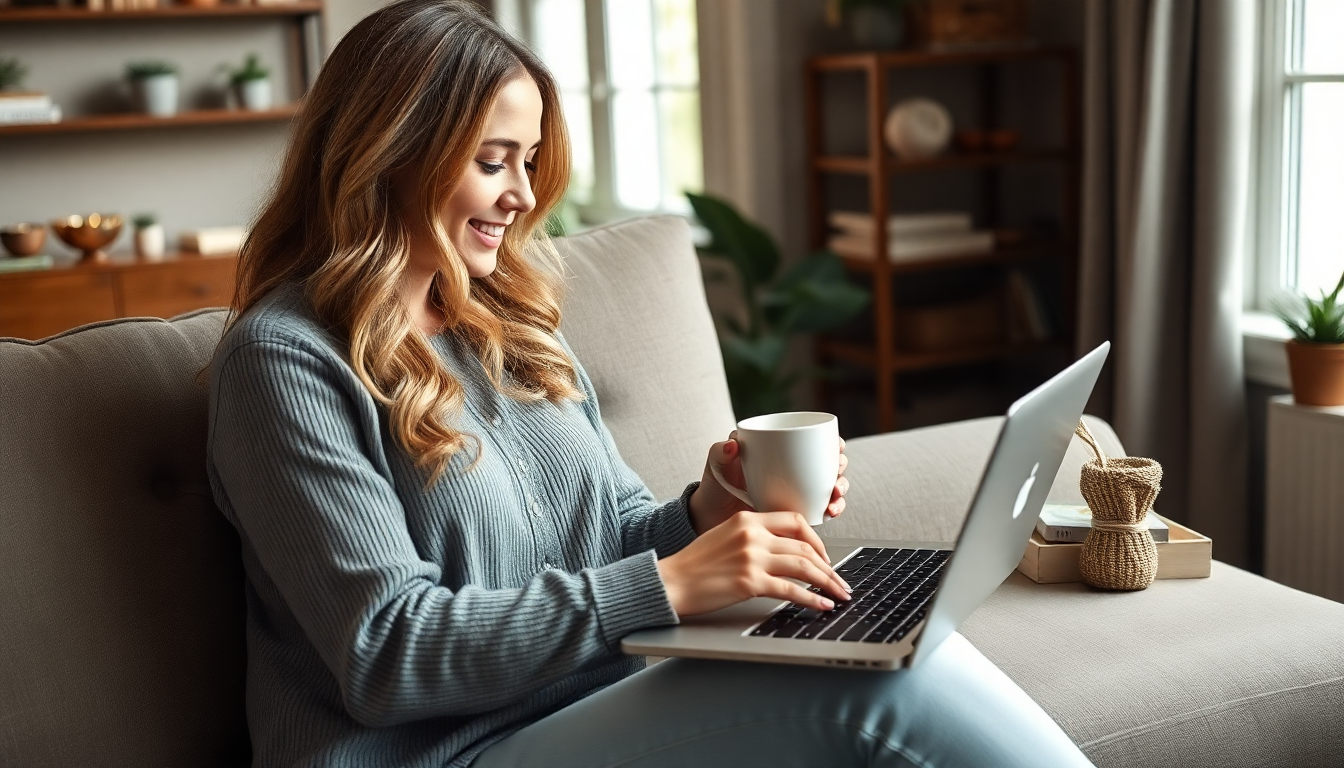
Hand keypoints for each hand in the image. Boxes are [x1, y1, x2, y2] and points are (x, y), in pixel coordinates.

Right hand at [655, 511, 851, 616]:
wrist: (670, 581)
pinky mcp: (750, 582)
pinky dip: (812, 599)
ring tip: (839, 594)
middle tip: (840, 581)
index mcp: (747, 520)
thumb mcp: (724, 536)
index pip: (795, 521)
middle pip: (805, 547)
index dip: (817, 541)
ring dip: (827, 583)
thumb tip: (782, 552)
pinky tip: (821, 605)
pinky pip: (791, 590)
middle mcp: (752, 535)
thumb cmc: (693, 565)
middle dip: (829, 567)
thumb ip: (752, 536)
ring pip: (804, 567)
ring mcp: (752, 558)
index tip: (825, 557)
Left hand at [688, 431, 849, 533]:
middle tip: (835, 480)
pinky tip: (829, 513)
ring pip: (830, 487)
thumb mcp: (716, 466)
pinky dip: (831, 510)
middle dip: (840, 470)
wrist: (712, 518)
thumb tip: (733, 444)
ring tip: (833, 500)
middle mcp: (793, 470)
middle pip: (828, 464)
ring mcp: (797, 491)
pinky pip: (821, 509)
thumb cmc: (714, 487)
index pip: (813, 441)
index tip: (837, 448)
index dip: (832, 443)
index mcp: (779, 450)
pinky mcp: (796, 512)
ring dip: (839, 491)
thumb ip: (720, 452)